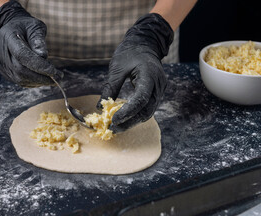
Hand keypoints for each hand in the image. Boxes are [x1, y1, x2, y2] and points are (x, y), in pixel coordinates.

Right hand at [0, 1, 61, 87]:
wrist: (11, 29)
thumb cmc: (25, 26)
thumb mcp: (35, 26)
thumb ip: (38, 40)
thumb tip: (43, 56)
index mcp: (8, 37)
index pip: (22, 55)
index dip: (38, 65)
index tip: (54, 72)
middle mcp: (1, 52)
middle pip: (20, 70)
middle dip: (41, 77)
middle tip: (58, 78)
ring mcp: (1, 64)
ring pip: (20, 79)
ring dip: (38, 81)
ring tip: (52, 78)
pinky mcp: (4, 72)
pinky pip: (19, 81)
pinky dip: (33, 82)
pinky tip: (42, 78)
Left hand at [98, 13, 173, 132]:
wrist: (145, 42)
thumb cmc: (130, 52)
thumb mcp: (117, 68)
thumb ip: (110, 88)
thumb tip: (100, 107)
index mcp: (149, 75)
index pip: (141, 99)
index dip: (127, 112)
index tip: (113, 121)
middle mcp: (158, 84)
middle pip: (146, 110)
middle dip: (130, 122)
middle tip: (113, 129)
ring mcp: (160, 89)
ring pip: (148, 111)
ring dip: (133, 121)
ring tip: (117, 126)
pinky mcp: (157, 92)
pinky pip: (148, 107)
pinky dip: (136, 114)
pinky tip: (125, 118)